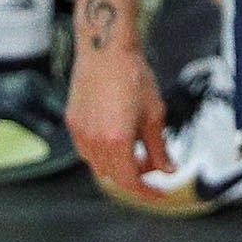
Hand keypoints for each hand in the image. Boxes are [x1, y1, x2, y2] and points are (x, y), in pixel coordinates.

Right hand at [65, 35, 174, 209]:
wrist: (106, 48)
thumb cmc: (133, 76)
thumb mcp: (154, 115)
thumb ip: (160, 148)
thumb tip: (169, 170)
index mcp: (117, 141)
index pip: (131, 182)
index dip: (148, 192)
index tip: (162, 193)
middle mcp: (94, 141)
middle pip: (114, 177)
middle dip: (136, 177)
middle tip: (153, 164)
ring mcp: (80, 133)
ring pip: (98, 166)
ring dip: (118, 166)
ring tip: (136, 149)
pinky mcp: (72, 122)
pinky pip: (87, 150)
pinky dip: (103, 153)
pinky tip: (117, 137)